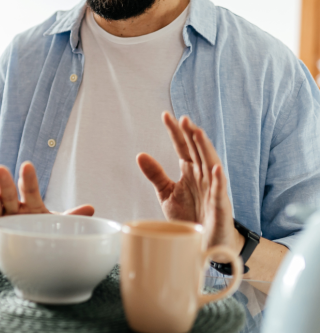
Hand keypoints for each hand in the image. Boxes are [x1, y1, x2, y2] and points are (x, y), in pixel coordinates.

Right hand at [0, 161, 94, 246]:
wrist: (14, 246)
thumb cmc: (36, 231)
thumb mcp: (54, 225)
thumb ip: (71, 217)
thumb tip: (92, 209)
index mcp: (31, 205)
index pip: (31, 190)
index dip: (29, 179)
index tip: (27, 165)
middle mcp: (13, 209)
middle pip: (9, 194)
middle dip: (5, 182)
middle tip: (0, 168)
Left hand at [137, 112, 243, 259]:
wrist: (205, 245)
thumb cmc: (189, 216)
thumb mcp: (167, 194)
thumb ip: (155, 174)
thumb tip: (140, 154)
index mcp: (190, 170)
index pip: (182, 146)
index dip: (174, 131)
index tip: (165, 115)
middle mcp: (202, 175)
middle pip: (197, 150)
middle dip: (191, 134)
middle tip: (182, 119)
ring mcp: (213, 189)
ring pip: (210, 164)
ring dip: (205, 148)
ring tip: (198, 133)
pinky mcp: (220, 206)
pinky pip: (220, 191)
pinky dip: (219, 179)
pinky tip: (216, 168)